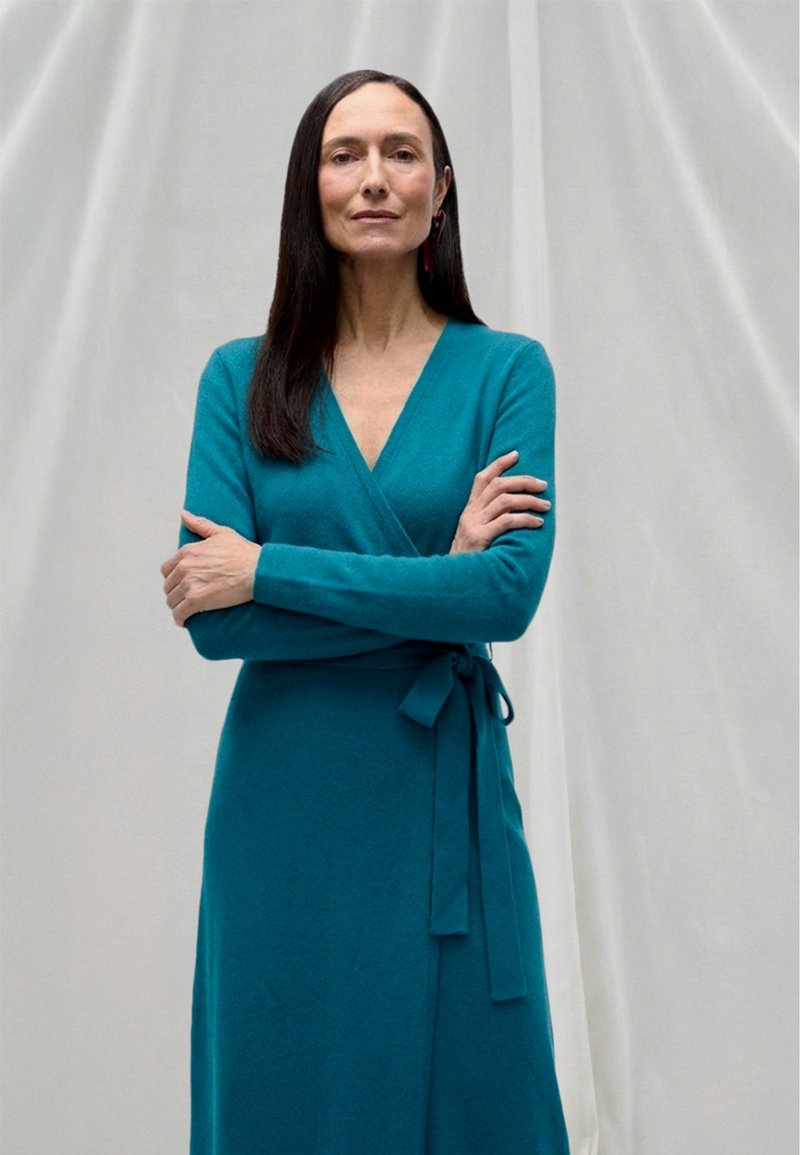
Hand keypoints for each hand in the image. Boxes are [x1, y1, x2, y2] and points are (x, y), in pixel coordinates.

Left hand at [160, 511, 259, 625]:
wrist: (257, 570)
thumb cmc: (244, 552)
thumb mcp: (221, 533)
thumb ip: (200, 524)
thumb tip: (184, 514)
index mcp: (188, 552)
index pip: (167, 569)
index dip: (173, 579)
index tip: (181, 585)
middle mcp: (185, 567)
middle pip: (168, 586)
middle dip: (175, 593)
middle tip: (185, 599)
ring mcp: (190, 584)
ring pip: (172, 601)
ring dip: (177, 607)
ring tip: (186, 611)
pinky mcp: (197, 600)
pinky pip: (179, 613)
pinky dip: (180, 619)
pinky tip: (185, 621)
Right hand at [449, 450, 549, 554]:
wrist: (451, 580)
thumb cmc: (468, 560)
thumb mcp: (473, 535)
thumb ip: (487, 521)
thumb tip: (514, 511)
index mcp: (468, 510)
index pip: (482, 478)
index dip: (499, 464)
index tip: (516, 454)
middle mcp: (470, 513)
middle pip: (498, 485)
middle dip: (524, 481)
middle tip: (543, 485)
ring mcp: (473, 525)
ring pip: (505, 501)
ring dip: (529, 500)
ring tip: (545, 506)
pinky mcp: (480, 538)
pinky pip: (507, 521)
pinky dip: (525, 519)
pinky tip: (537, 523)